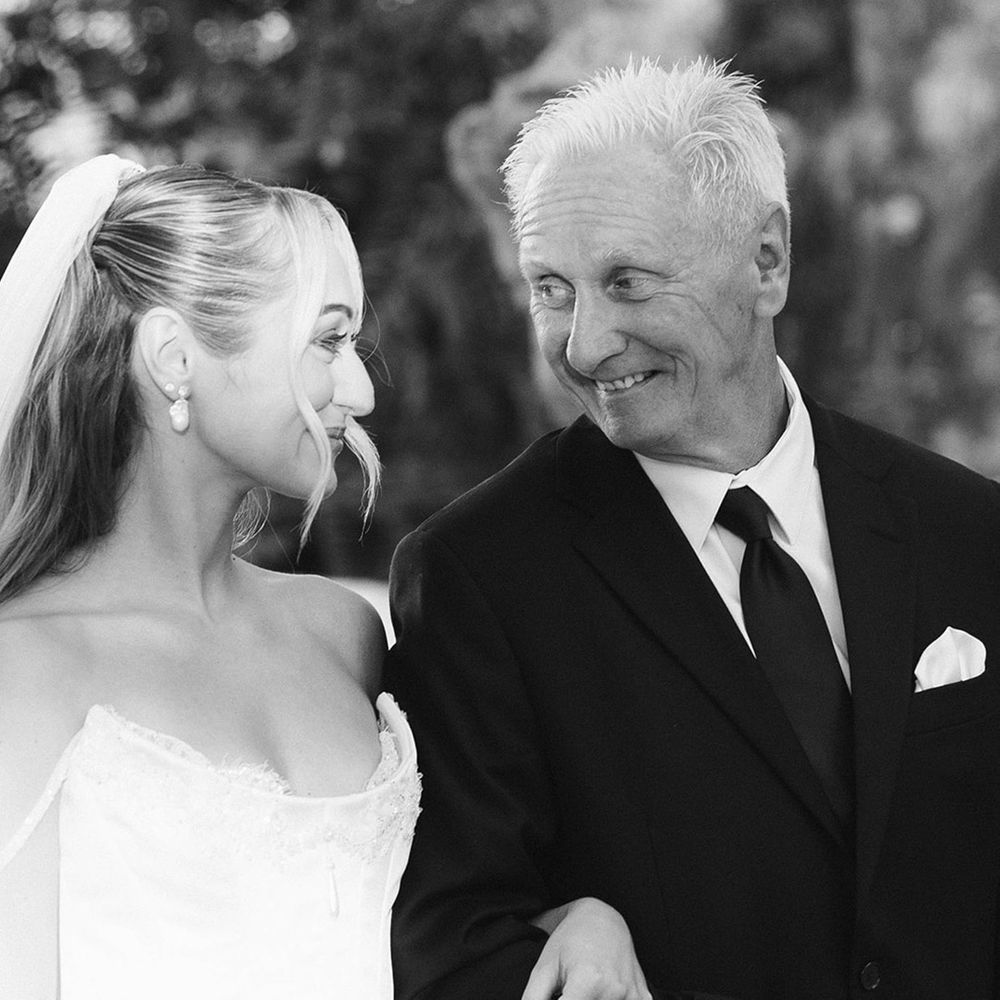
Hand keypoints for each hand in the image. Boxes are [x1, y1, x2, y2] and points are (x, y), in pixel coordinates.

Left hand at [522, 896, 652, 999]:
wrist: (603, 919)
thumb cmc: (569, 941)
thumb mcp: (544, 967)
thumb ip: (534, 998)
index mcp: (588, 981)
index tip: (557, 997)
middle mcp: (614, 990)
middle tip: (567, 991)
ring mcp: (632, 996)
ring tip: (582, 990)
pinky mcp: (643, 999)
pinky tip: (600, 993)